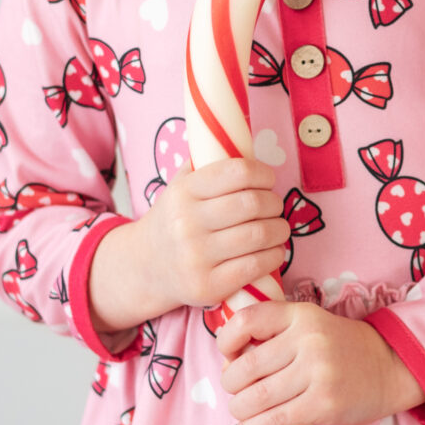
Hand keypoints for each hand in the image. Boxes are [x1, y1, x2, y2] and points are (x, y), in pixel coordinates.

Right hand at [87, 158, 288, 334]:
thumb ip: (206, 163)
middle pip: (252, 204)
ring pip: (259, 235)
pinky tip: (274, 250)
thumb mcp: (179, 185)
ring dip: (280, 229)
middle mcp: (187, 224)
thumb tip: (241, 138)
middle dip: (274, 202)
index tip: (268, 179)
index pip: (238, 172)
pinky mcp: (208, 287)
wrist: (144, 267)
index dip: (263, 173)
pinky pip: (255, 266)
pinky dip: (275, 255)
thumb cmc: (174, 220)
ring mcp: (197, 258)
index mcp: (184, 193)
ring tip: (279, 227)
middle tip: (274, 205)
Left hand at [218, 301, 424, 424]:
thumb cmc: (340, 349)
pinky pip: (276, 420)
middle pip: (247, 366)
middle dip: (230, 384)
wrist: (390, 368)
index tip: (228, 355)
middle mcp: (308, 339)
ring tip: (241, 413)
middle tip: (235, 391)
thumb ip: (276, 334)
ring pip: (257, 397)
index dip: (226, 340)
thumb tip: (229, 361)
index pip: (247, 320)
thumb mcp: (311, 325)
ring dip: (239, 410)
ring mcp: (317, 372)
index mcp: (300, 314)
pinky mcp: (324, 403)